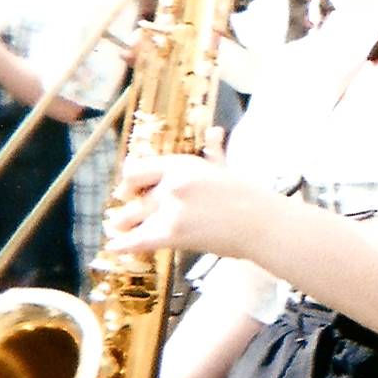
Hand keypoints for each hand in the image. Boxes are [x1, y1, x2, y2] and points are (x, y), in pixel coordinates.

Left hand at [104, 151, 272, 258]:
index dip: (129, 181)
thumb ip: (214, 151)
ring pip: (129, 218)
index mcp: (182, 164)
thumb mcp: (226, 169)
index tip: (129, 190)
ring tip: (117, 230)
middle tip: (122, 216)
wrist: (263, 225)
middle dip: (126, 206)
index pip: (136, 168)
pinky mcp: (172, 234)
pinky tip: (114, 247)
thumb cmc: (248, 198)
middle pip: (131, 195)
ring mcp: (171, 209)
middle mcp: (172, 183)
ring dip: (122, 225)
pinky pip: (136, 240)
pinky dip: (123, 245)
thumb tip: (215, 131)